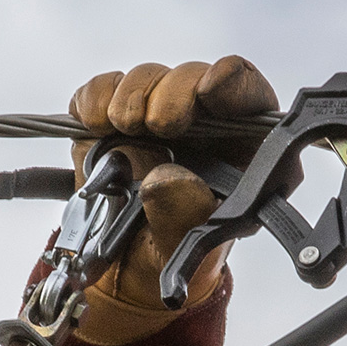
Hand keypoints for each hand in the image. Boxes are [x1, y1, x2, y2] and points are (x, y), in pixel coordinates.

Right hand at [67, 57, 277, 344]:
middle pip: (195, 77)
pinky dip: (96, 99)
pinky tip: (96, 124)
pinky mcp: (115, 116)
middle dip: (172, 92)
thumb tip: (165, 179)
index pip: (250, 96)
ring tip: (123, 128)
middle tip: (154, 123)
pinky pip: (106, 87)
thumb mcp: (184, 250)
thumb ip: (183, 216)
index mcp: (241, 151)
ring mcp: (158, 115)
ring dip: (133, 96)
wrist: (127, 268)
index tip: (208, 90)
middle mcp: (204, 125)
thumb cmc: (172, 252)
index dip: (232, 83)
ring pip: (151, 77)